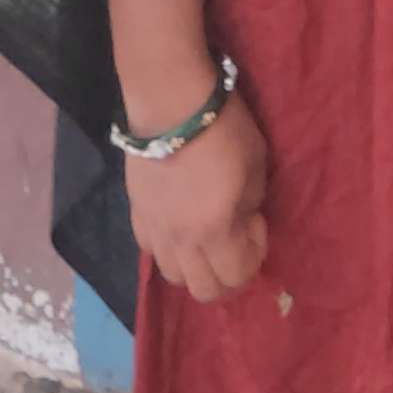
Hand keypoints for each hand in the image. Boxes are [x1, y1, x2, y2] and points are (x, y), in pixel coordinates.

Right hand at [128, 95, 270, 303]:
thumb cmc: (224, 128)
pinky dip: (169, 250)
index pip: (236, 276)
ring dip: (195, 268)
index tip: (256, 223)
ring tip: (207, 239)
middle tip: (237, 246)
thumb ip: (250, 205)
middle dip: (227, 277)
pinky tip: (180, 227)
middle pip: (203, 291)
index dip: (254, 256)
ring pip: (173, 277)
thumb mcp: (256, 166)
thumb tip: (241, 222)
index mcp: (216, 229)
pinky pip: (150, 252)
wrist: (171, 100)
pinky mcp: (136, 213)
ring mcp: (155, 229)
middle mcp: (182, 240)